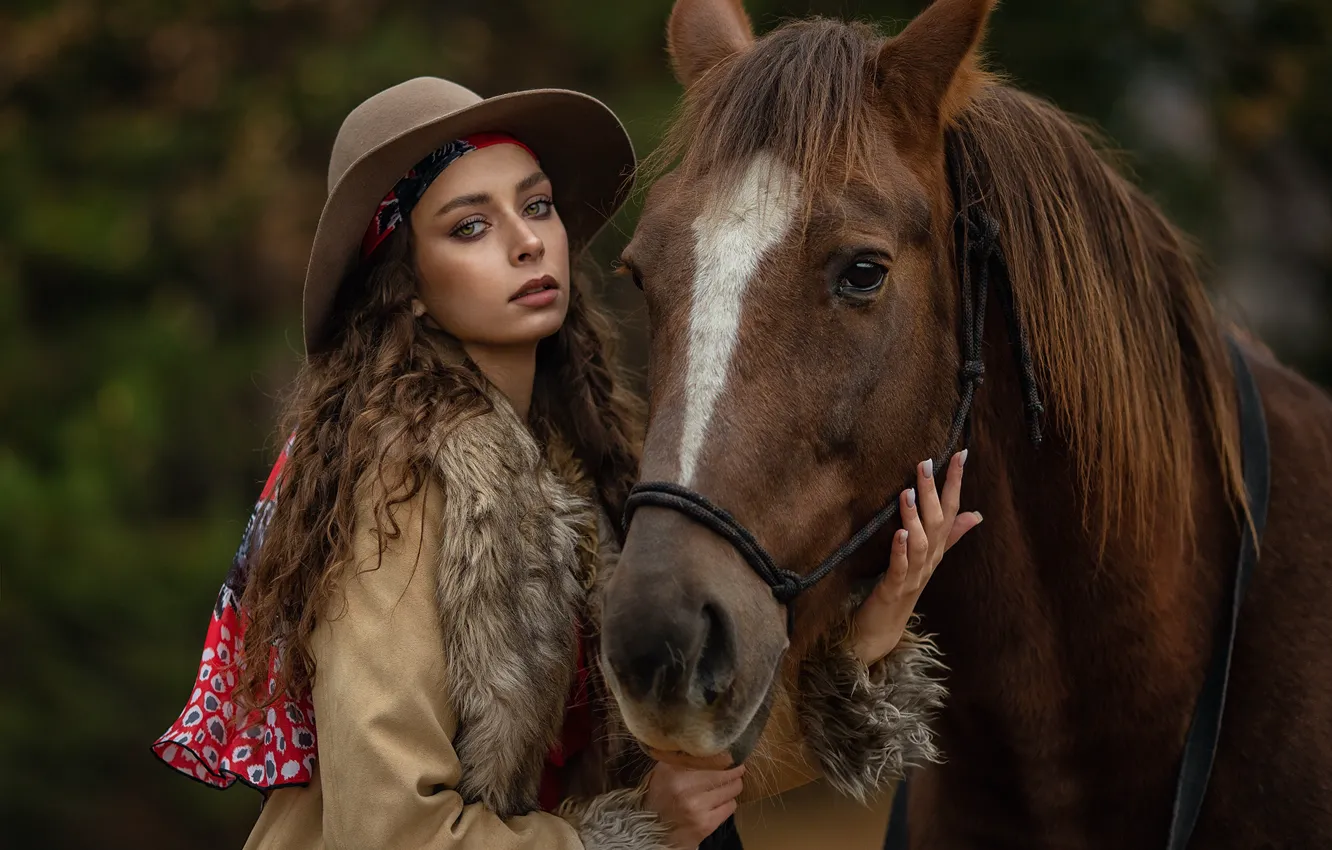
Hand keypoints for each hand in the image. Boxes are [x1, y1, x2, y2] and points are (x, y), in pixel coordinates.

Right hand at [644, 762, 744, 849]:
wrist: (650, 830)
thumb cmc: (658, 797)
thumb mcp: (662, 771)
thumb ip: (682, 757)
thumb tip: (707, 745)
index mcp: (673, 771)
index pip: (710, 756)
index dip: (724, 755)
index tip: (730, 755)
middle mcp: (685, 788)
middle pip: (726, 772)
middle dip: (734, 770)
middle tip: (736, 769)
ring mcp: (697, 807)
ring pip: (733, 788)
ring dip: (732, 786)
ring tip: (725, 787)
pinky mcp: (706, 824)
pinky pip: (731, 806)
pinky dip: (728, 803)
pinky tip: (718, 803)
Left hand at [850, 450, 981, 665]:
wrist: (882, 629)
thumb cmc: (903, 589)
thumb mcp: (928, 558)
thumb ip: (950, 536)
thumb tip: (977, 514)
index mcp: (936, 550)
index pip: (952, 511)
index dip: (956, 483)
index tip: (961, 454)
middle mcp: (929, 560)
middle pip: (937, 522)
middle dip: (934, 492)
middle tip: (927, 462)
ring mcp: (913, 576)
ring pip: (920, 543)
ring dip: (915, 517)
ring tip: (907, 492)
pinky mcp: (894, 590)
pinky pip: (900, 568)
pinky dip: (900, 550)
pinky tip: (898, 533)